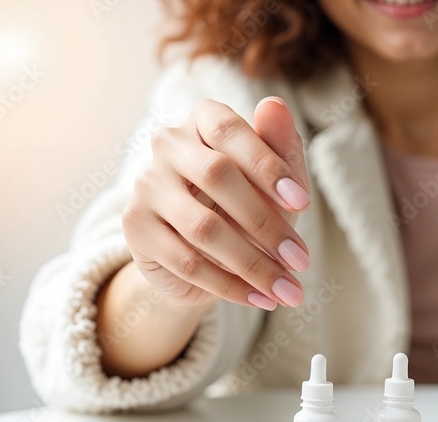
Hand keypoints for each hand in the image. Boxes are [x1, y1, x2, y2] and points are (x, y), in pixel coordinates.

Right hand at [123, 96, 311, 310]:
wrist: (206, 258)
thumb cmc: (249, 208)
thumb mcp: (275, 182)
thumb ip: (280, 148)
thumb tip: (276, 105)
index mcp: (202, 120)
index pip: (230, 129)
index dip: (267, 164)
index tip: (302, 203)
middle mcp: (167, 144)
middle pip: (217, 176)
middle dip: (266, 223)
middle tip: (301, 260)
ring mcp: (146, 185)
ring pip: (203, 227)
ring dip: (253, 264)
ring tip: (288, 290)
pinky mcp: (135, 227)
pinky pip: (186, 262)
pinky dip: (229, 285)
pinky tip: (260, 299)